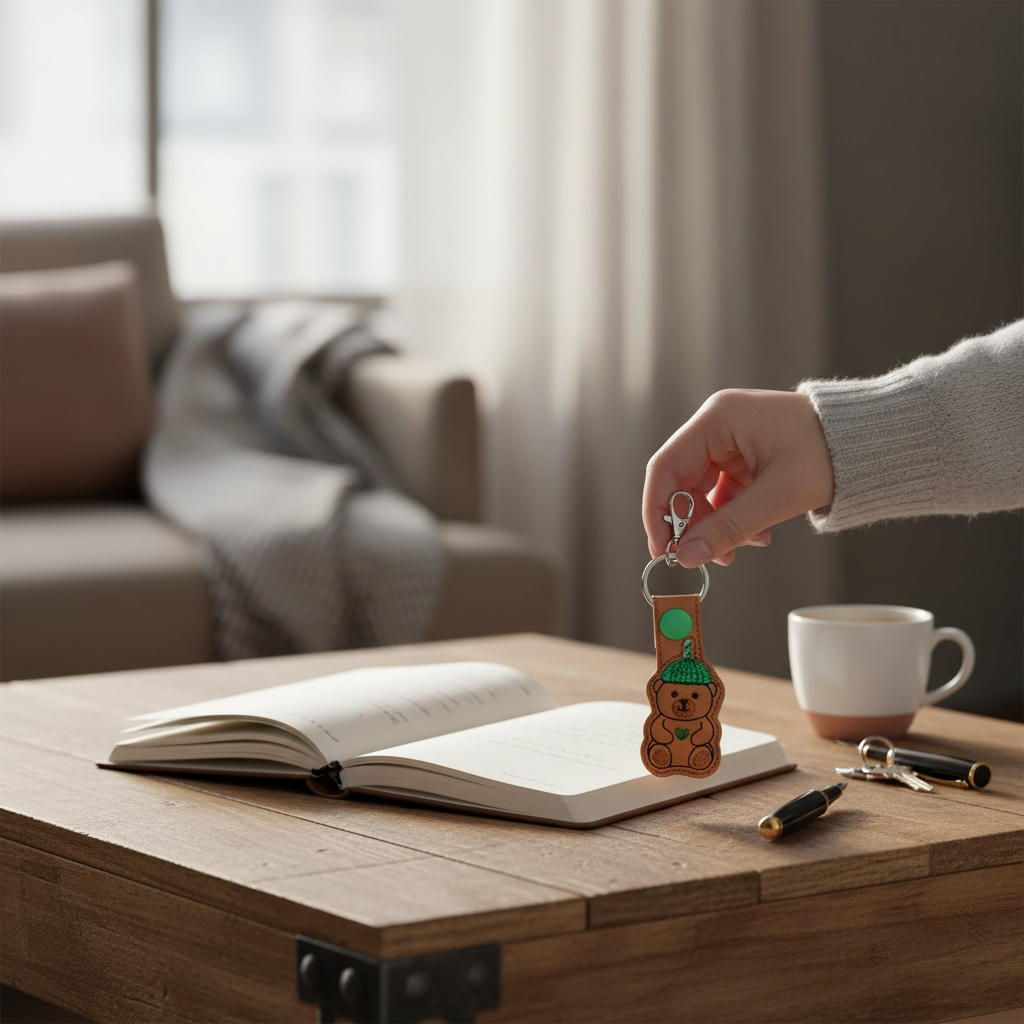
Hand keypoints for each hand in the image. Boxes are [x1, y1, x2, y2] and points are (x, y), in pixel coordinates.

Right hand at [643, 389, 834, 566]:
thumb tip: (687, 557)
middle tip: (703, 557)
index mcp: (718, 419)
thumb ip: (727, 528)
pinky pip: (723, 491)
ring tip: (741, 549)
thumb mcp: (776, 497)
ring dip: (716, 525)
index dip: (658, 511)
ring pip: (702, 491)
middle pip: (682, 482)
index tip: (663, 549)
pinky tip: (758, 535)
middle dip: (693, 524)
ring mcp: (730, 439)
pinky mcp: (744, 455)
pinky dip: (734, 516)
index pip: (665, 468)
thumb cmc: (829, 454)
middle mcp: (717, 424)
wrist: (870, 442)